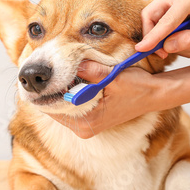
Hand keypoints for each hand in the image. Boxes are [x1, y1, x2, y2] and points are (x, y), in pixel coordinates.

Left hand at [47, 61, 168, 138]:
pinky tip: (64, 81)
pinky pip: (69, 108)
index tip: (36, 76)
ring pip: (60, 108)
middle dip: (48, 90)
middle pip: (53, 109)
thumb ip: (90, 70)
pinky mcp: (89, 121)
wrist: (154, 95)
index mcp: (87, 122)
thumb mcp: (113, 76)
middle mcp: (84, 128)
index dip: (43, 91)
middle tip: (39, 71)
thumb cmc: (137, 87)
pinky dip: (66, 95)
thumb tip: (68, 61)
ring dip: (56, 92)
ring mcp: (86, 127)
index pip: (52, 108)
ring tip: (50, 74)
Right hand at [136, 0, 189, 57]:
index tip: (141, 49)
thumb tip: (166, 46)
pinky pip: (159, 24)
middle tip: (165, 53)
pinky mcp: (169, 6)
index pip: (166, 20)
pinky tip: (188, 39)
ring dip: (168, 39)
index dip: (153, 37)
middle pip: (150, 16)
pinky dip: (169, 36)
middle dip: (155, 37)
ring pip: (154, 22)